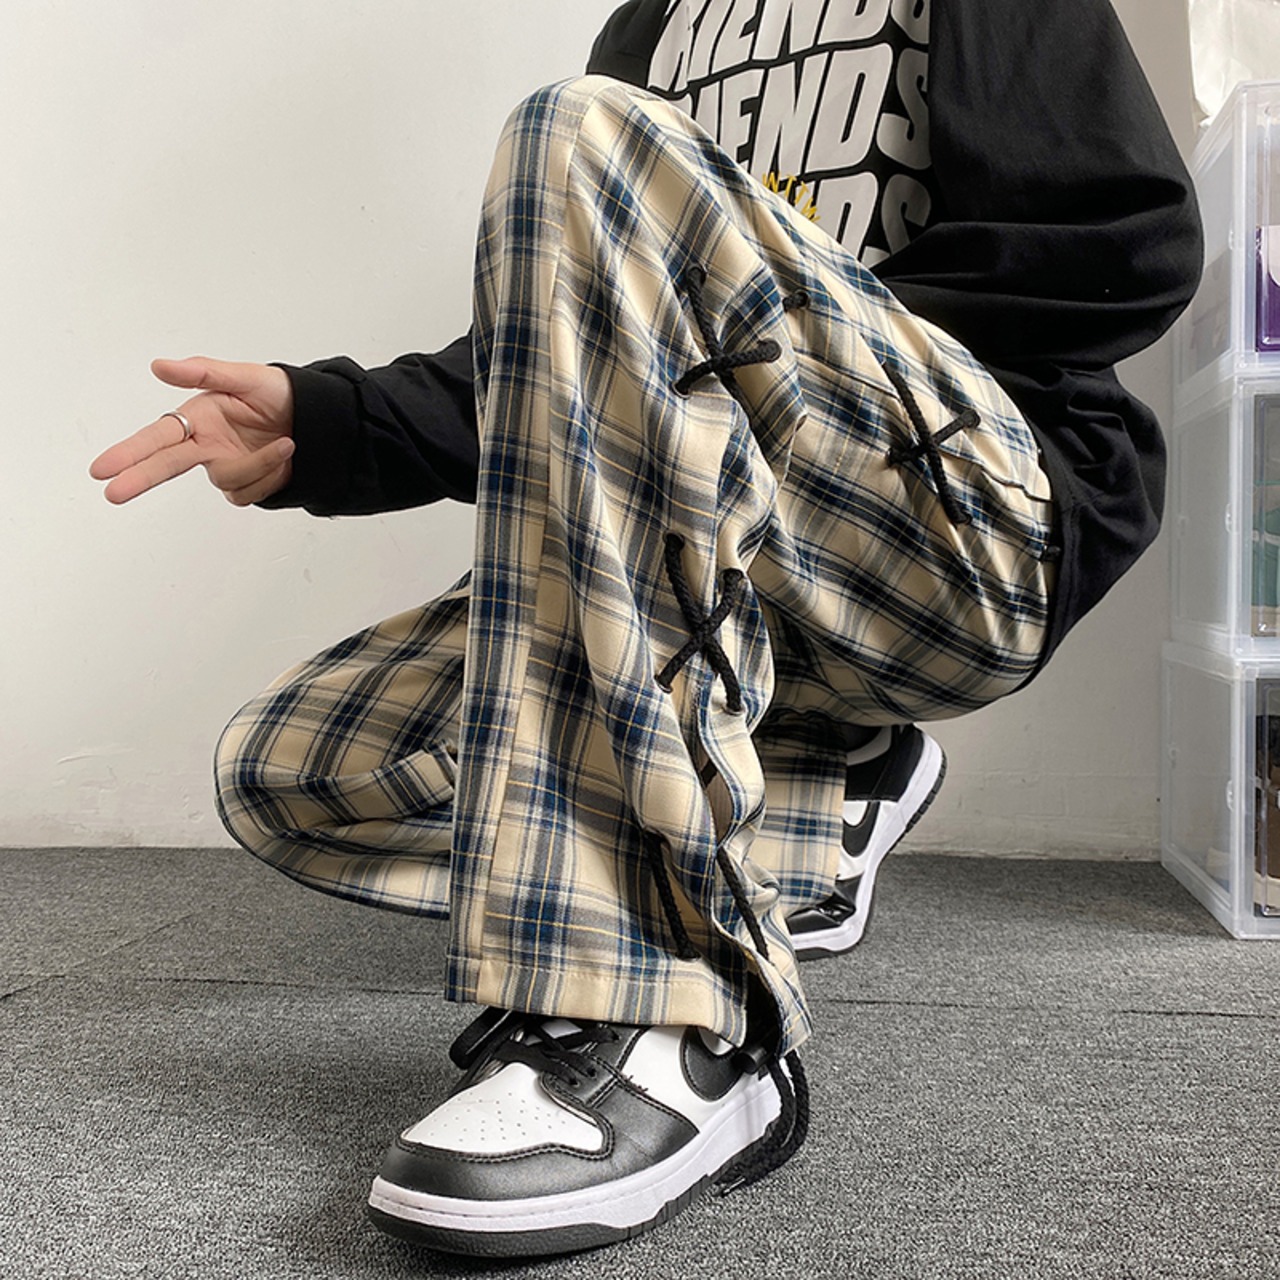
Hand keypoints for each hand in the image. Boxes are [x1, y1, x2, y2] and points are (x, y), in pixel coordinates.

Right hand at [91, 357, 295, 504]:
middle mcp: (204, 445)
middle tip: (114, 492)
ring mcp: (224, 467)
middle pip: (166, 465)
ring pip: (226, 480)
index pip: (157, 436)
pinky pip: (248, 492)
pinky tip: (285, 455)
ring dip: (258, 463)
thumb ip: (203, 372)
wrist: (316, 419)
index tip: (103, 467)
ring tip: (285, 442)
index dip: (130, 452)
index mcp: (198, 418)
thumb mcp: (246, 376)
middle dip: (140, 477)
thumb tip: (159, 366)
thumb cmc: (278, 393)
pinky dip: (269, 474)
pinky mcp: (245, 486)